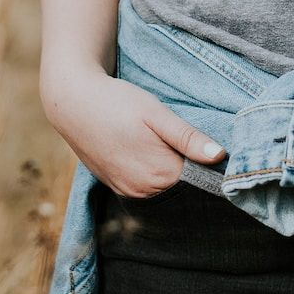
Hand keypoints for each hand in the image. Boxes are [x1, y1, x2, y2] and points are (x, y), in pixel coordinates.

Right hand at [40, 68, 226, 197]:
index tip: (208, 144)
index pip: (200, 177)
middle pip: (182, 183)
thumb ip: (188, 138)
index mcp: (159, 174)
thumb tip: (220, 156)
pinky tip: (148, 151)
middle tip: (182, 137)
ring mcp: (128, 191)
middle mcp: (144, 190)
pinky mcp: (117, 186)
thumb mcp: (157, 114)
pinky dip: (152, 173)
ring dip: (169, 169)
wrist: (72, 103)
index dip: (207, 160)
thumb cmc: (117, 102)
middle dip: (189, 165)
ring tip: (162, 141)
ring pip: (164, 186)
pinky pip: (145, 186)